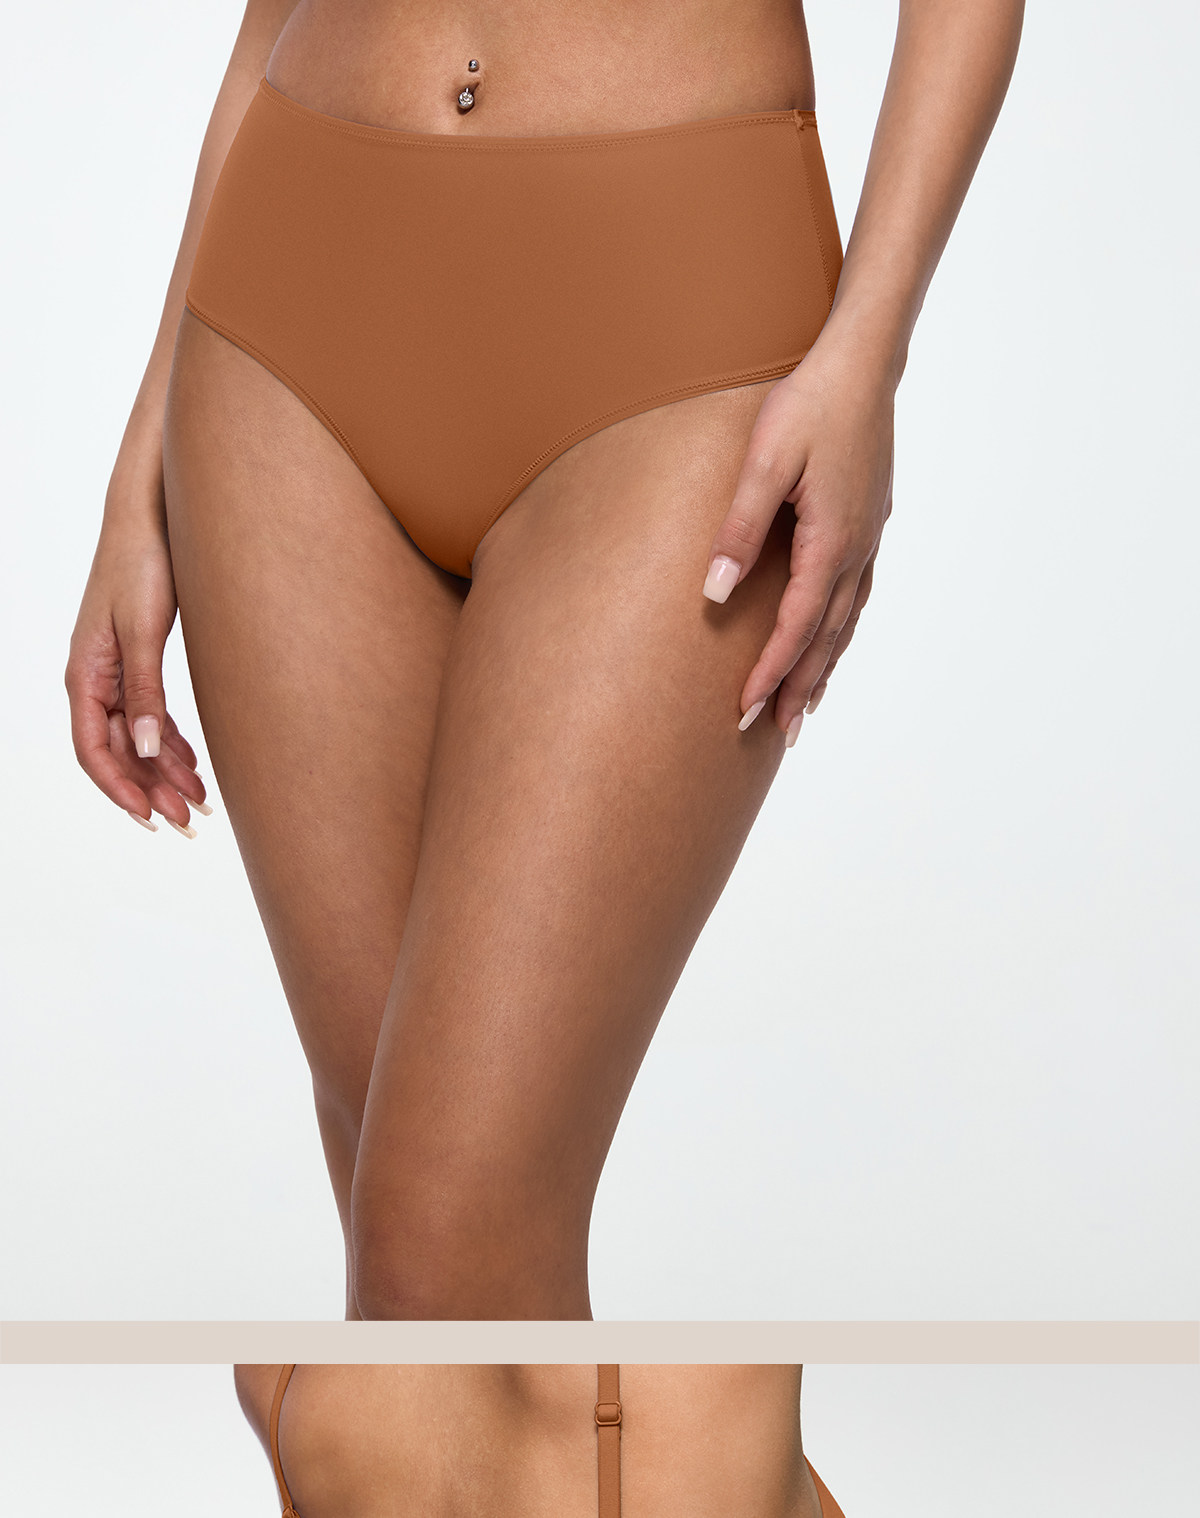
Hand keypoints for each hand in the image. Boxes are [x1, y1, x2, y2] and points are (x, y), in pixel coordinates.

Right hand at [65, 522, 209, 834]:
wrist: (151, 516)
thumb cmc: (142, 563)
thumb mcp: (144, 630)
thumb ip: (146, 690)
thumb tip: (149, 750)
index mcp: (85, 675)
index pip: (94, 750)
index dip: (120, 790)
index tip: (151, 818)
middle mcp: (95, 679)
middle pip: (118, 752)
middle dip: (151, 790)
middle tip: (190, 822)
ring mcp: (116, 671)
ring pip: (137, 737)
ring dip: (165, 772)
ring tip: (200, 802)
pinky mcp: (139, 660)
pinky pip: (150, 715)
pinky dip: (171, 742)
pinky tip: (194, 763)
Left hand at [703, 334, 894, 742]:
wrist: (863, 363)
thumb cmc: (807, 405)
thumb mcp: (764, 463)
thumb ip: (738, 530)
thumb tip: (714, 592)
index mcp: (831, 542)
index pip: (795, 628)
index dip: (770, 673)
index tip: (744, 712)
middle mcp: (856, 550)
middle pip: (826, 639)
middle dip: (799, 688)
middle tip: (777, 735)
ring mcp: (868, 538)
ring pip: (845, 623)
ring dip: (823, 668)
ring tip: (805, 709)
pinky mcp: (869, 524)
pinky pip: (855, 597)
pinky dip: (839, 633)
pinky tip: (829, 643)